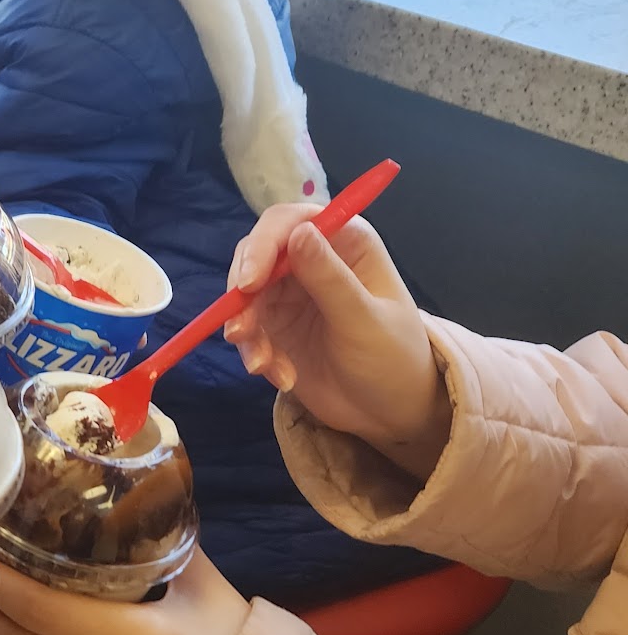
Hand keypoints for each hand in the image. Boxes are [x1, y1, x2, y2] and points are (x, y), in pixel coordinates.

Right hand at [224, 205, 450, 481]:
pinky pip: (248, 328)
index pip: (290, 222)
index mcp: (345, 242)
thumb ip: (330, 278)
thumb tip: (298, 231)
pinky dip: (255, 352)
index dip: (264, 245)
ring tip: (263, 365)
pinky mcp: (276, 325)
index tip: (249, 283)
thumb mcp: (364, 320)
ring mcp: (291, 292)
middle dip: (243, 293)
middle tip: (241, 331)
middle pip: (257, 255)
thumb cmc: (393, 359)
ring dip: (247, 330)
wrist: (389, 412)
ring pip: (245, 295)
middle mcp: (313, 259)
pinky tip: (281, 376)